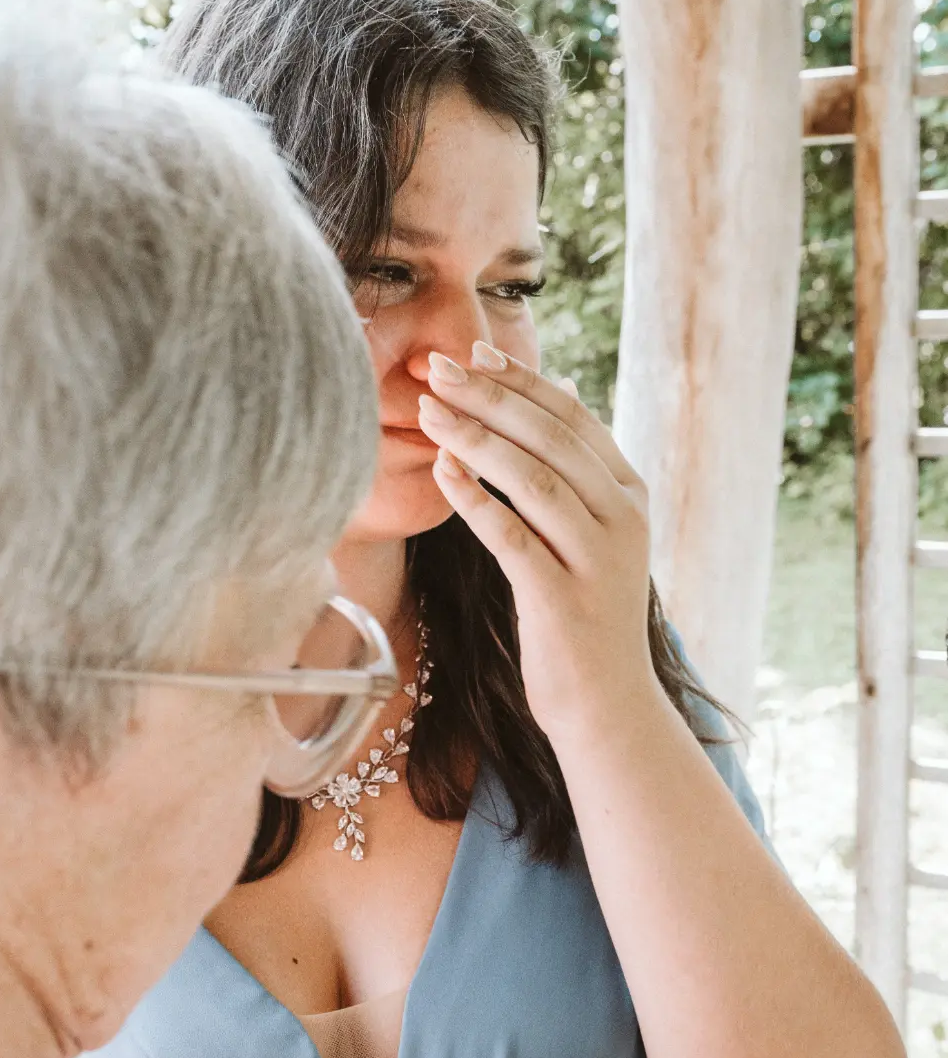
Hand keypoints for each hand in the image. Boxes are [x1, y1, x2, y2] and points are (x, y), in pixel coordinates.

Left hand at [417, 341, 661, 747]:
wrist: (609, 707)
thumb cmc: (585, 616)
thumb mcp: (595, 533)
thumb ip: (579, 468)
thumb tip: (562, 385)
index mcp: (630, 495)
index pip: (572, 418)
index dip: (520, 381)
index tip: (473, 351)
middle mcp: (622, 520)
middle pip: (550, 438)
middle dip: (488, 396)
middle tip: (436, 365)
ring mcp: (597, 560)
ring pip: (533, 480)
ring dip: (474, 439)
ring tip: (427, 410)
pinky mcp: (563, 601)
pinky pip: (512, 538)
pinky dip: (475, 501)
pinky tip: (440, 473)